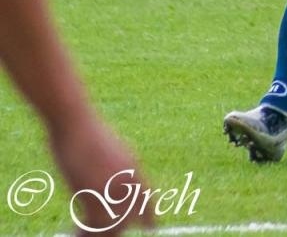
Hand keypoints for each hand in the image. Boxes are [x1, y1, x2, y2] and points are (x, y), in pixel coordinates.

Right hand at [48, 116, 152, 233]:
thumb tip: (104, 180)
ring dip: (98, 234)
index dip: (148, 215)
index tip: (151, 227)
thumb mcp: (106, 149)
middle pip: (131, 216)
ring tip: (82, 235)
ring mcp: (112, 185)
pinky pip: (97, 223)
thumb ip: (112, 166)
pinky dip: (86, 231)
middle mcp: (128, 179)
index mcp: (133, 167)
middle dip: (117, 230)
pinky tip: (76, 231)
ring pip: (114, 224)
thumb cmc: (84, 132)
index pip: (147, 197)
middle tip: (102, 235)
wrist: (76, 121)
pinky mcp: (95, 190)